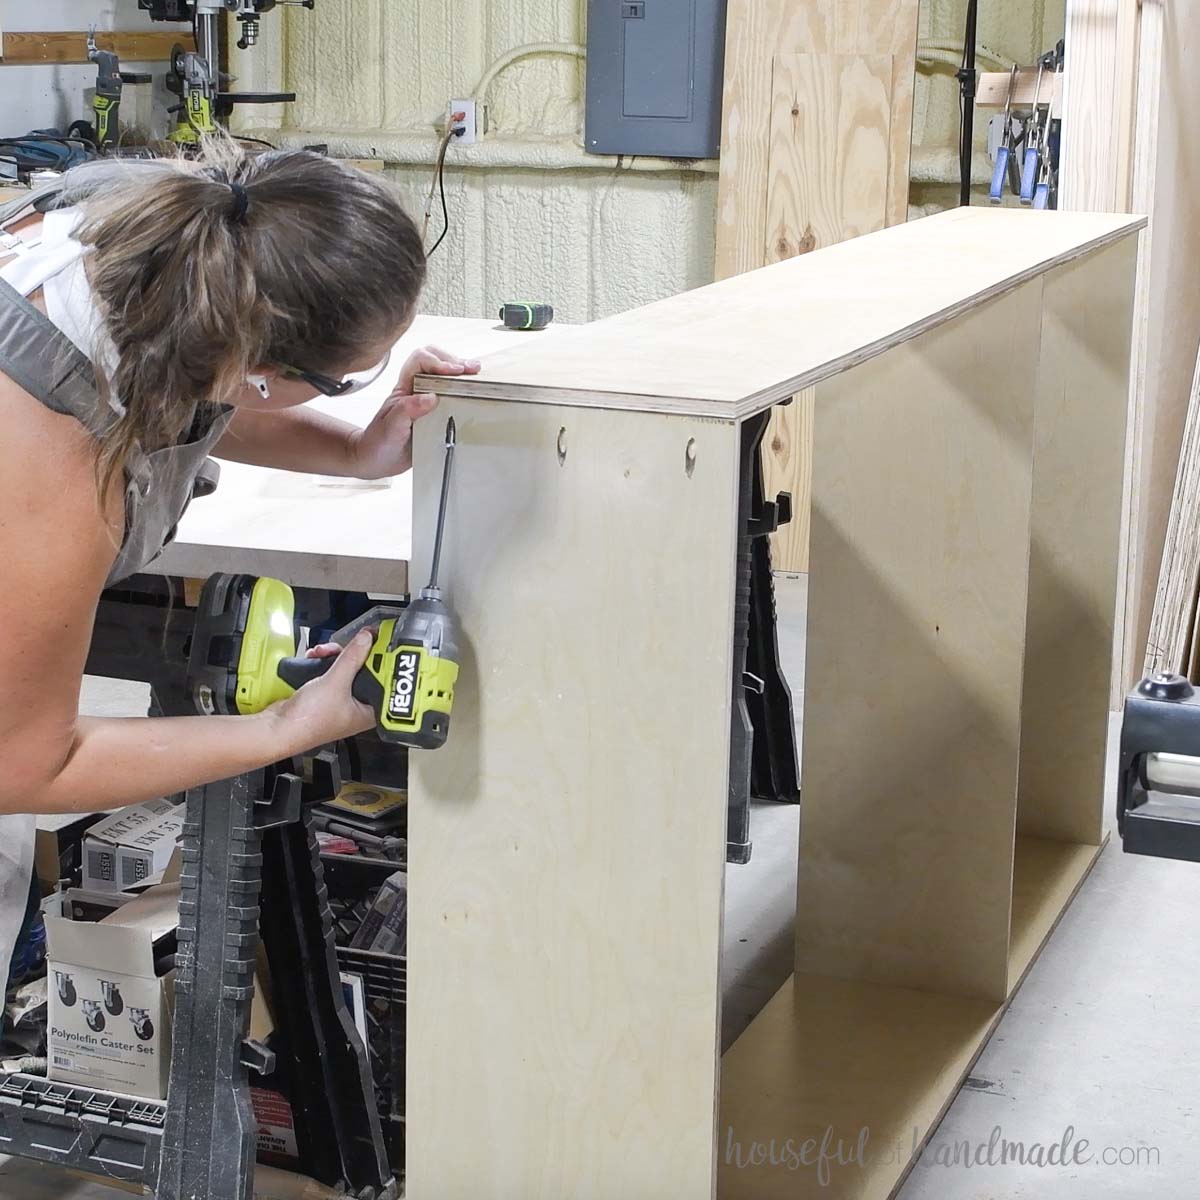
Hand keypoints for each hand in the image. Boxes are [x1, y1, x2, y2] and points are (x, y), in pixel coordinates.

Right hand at [274, 629, 375, 745]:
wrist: (278, 728)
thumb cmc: (309, 721)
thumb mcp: (335, 683)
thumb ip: (353, 658)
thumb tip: (367, 639)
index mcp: (370, 711)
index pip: (387, 680)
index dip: (383, 660)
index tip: (380, 641)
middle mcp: (358, 706)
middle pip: (366, 671)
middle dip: (354, 654)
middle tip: (350, 643)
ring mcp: (341, 700)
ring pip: (347, 669)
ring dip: (336, 656)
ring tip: (325, 651)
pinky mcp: (325, 693)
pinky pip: (331, 671)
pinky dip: (325, 661)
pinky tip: (315, 656)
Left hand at [349, 346, 479, 478]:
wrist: (376, 460)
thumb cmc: (378, 443)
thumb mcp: (391, 428)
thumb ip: (407, 410)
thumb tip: (431, 397)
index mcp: (404, 388)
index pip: (420, 360)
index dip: (438, 362)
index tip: (453, 372)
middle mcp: (416, 390)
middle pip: (434, 359)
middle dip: (453, 361)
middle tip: (471, 369)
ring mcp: (425, 401)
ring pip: (443, 375)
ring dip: (460, 372)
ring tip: (476, 374)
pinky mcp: (435, 414)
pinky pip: (449, 395)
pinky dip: (461, 389)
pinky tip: (472, 391)